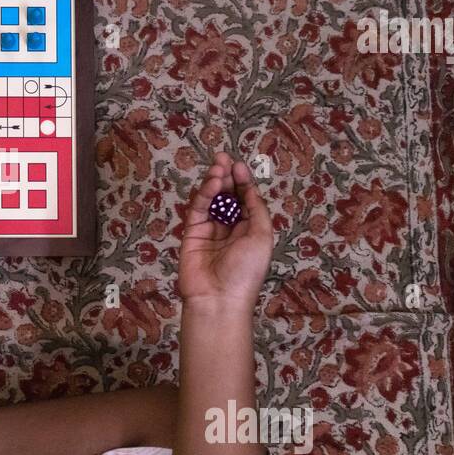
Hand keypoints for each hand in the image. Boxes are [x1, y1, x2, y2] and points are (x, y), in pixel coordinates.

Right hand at [178, 152, 273, 312]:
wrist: (218, 297)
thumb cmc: (246, 271)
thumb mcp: (262, 237)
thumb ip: (256, 209)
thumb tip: (249, 187)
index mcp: (250, 230)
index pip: (246, 200)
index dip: (243, 182)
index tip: (239, 165)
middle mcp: (230, 228)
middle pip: (228, 196)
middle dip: (227, 176)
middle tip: (223, 157)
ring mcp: (210, 230)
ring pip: (212, 199)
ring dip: (215, 181)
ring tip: (218, 165)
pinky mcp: (192, 232)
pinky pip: (198, 209)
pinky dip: (204, 193)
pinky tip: (212, 181)